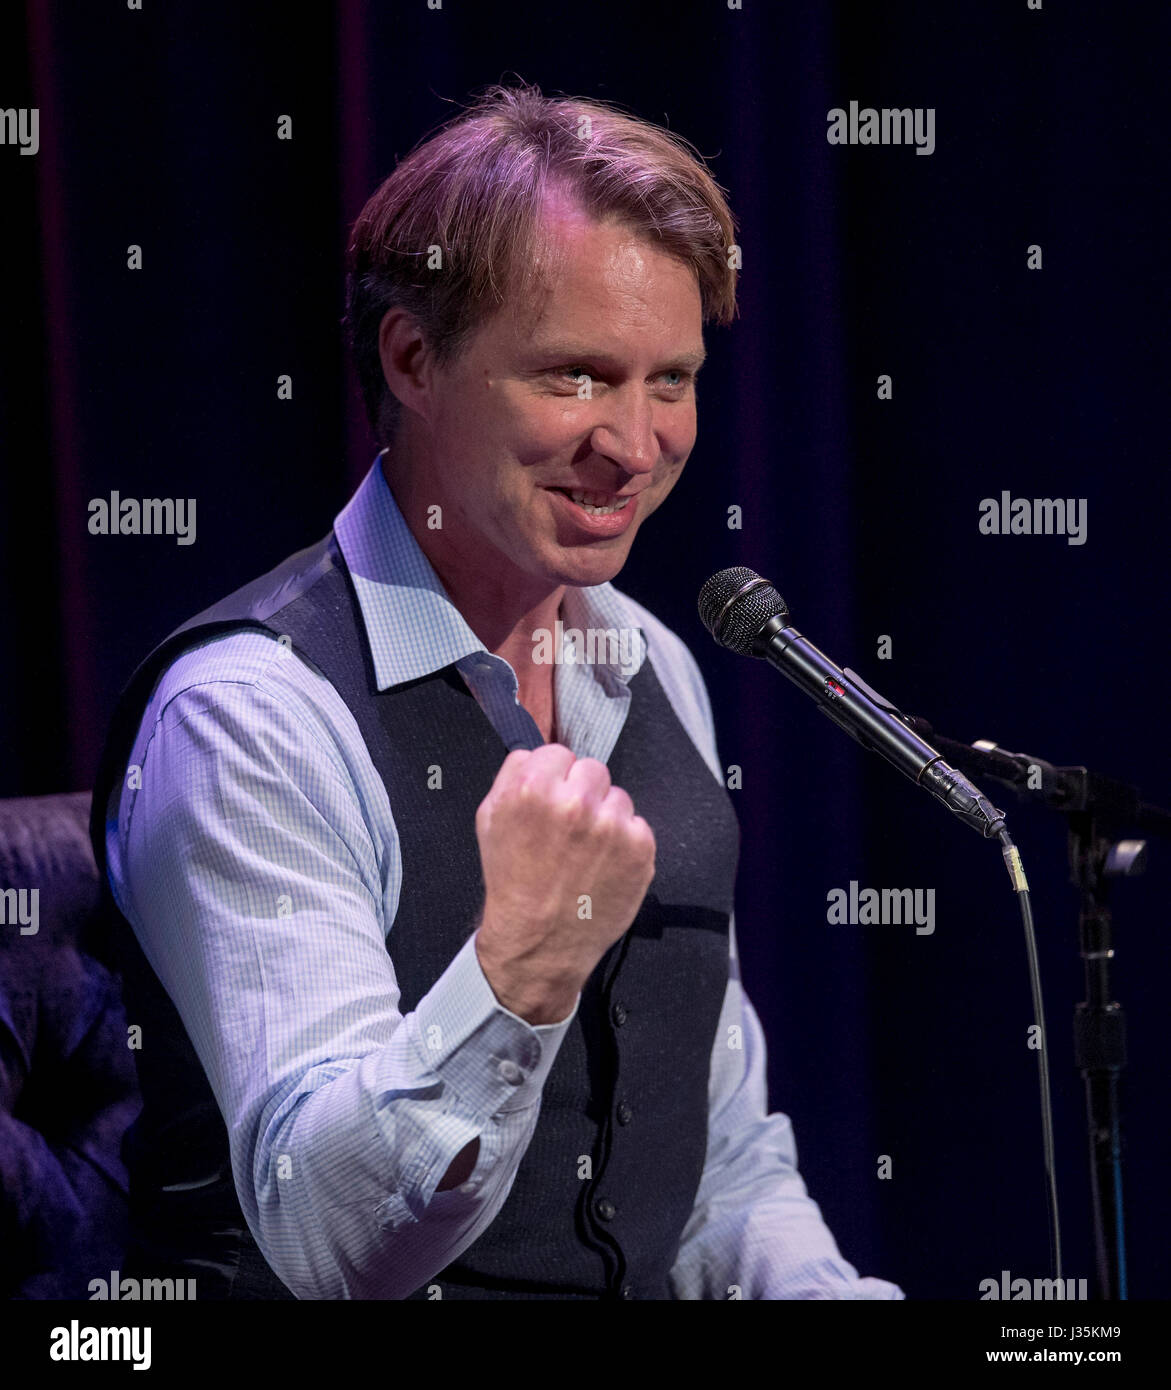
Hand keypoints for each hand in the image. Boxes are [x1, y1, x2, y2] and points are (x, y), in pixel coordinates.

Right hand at [474, 744, 655, 1024]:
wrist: (539, 943)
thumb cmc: (512, 884)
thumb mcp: (489, 821)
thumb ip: (512, 777)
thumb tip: (536, 754)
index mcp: (532, 789)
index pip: (557, 753)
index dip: (553, 778)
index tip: (551, 800)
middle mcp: (575, 802)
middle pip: (592, 769)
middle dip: (582, 793)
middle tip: (570, 827)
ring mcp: (612, 825)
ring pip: (617, 796)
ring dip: (605, 817)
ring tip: (586, 851)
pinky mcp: (640, 848)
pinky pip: (638, 825)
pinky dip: (625, 842)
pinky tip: (604, 865)